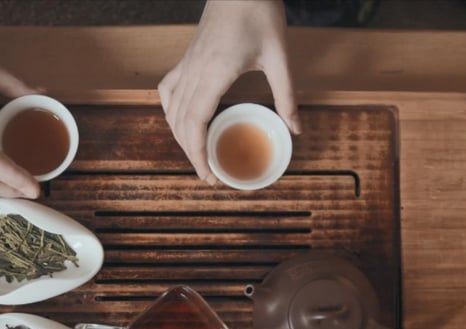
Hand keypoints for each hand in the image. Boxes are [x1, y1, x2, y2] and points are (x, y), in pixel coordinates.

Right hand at [158, 0, 299, 184]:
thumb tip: (296, 129)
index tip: (208, 175)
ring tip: (196, 155)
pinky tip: (180, 120)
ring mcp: (187, 63)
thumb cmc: (258, 12)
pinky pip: (169, 89)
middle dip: (191, 154)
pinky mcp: (188, 57)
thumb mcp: (279, 56)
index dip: (197, 154)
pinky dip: (170, 110)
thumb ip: (286, 95)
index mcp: (214, 73)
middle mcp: (194, 70)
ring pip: (171, 109)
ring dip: (180, 136)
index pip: (195, 123)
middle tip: (208, 175)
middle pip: (181, 123)